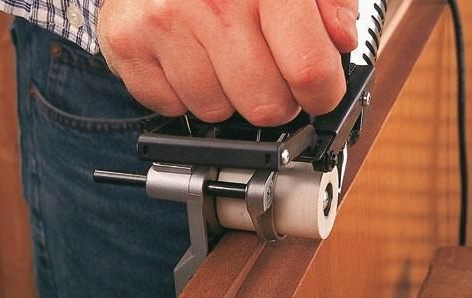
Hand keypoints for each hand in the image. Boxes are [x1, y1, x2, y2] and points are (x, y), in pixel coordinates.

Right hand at [97, 0, 357, 125]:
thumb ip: (331, 2)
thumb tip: (341, 42)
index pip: (309, 71)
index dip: (322, 95)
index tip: (318, 93)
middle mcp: (215, 1)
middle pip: (265, 106)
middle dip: (275, 100)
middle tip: (267, 71)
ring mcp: (166, 21)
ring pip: (217, 112)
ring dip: (226, 95)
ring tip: (221, 56)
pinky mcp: (130, 41)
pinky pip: (171, 106)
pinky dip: (184, 94)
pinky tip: (188, 58)